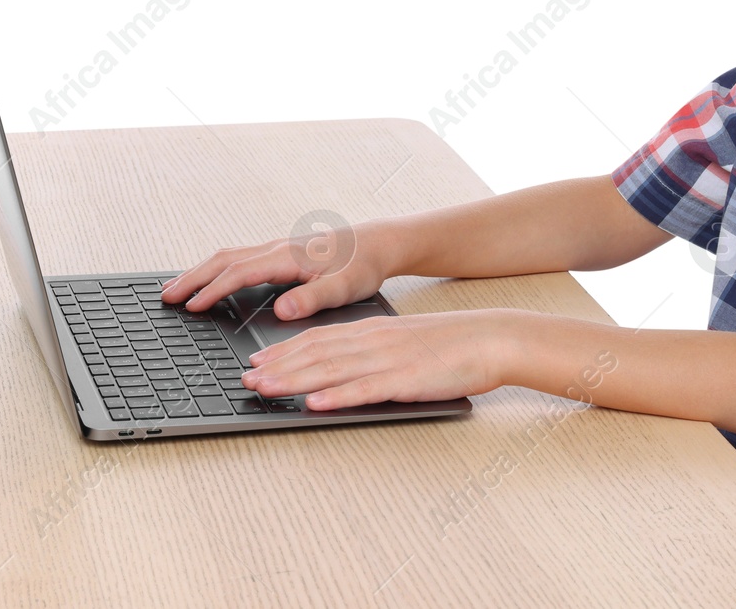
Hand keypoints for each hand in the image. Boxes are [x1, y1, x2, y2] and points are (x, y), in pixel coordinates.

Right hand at [161, 220, 395, 318]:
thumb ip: (314, 298)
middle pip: (223, 260)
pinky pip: (238, 259)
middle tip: (165, 297)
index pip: (240, 273)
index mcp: (287, 256)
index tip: (192, 306)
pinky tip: (210, 280)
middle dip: (192, 278)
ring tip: (175, 289)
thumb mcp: (345, 287)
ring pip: (228, 257)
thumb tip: (283, 309)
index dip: (213, 290)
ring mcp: (276, 249)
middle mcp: (277, 248)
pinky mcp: (280, 254)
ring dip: (199, 272)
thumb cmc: (363, 265)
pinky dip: (216, 269)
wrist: (378, 244)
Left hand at [240, 308, 516, 410]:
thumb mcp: (405, 340)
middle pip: (315, 354)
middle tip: (245, 378)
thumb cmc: (451, 344)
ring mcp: (387, 361)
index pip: (318, 339)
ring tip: (264, 389)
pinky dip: (337, 398)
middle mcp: (372, 342)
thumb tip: (344, 365)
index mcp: (372, 331)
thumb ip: (374, 350)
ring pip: (331, 371)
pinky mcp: (405, 381)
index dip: (283, 350)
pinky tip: (315, 404)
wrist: (490, 338)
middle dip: (276, 367)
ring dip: (293, 381)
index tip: (256, 359)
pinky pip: (365, 391)